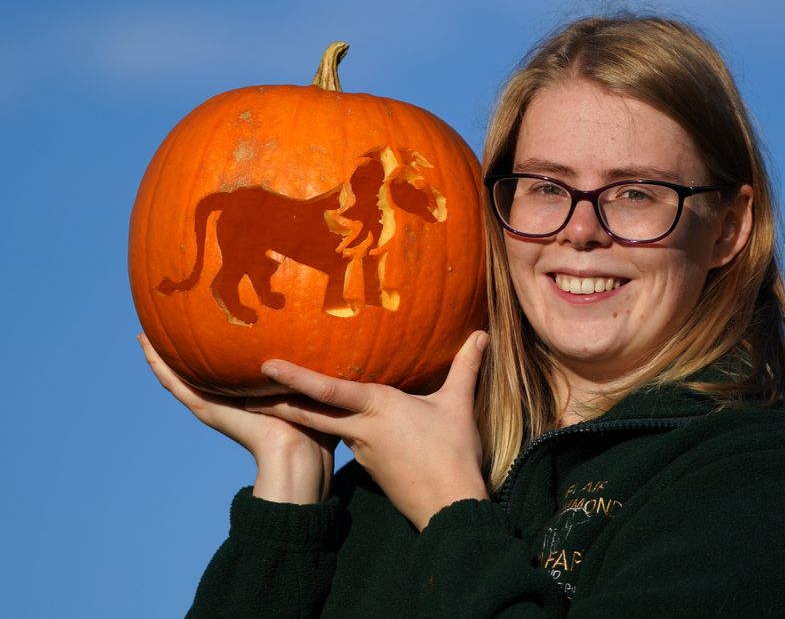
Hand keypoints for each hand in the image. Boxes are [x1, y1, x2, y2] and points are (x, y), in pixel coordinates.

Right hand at [138, 333, 336, 503]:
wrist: (299, 452)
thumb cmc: (314, 427)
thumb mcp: (309, 387)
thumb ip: (311, 369)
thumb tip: (334, 342)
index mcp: (249, 394)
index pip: (226, 368)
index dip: (213, 349)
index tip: (204, 324)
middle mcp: (226, 399)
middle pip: (196, 371)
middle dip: (181, 350)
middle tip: (161, 323)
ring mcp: (213, 404)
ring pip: (179, 376)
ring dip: (161, 355)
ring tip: (145, 332)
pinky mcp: (207, 409)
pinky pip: (177, 385)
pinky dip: (160, 366)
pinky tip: (146, 346)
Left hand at [247, 330, 489, 529]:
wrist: (449, 506)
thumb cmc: (453, 454)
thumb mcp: (459, 406)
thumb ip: (465, 367)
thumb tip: (482, 334)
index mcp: (378, 408)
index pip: (327, 390)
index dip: (295, 376)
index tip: (265, 366)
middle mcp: (362, 429)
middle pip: (310, 412)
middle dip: (276, 401)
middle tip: (245, 388)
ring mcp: (362, 450)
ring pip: (326, 425)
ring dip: (301, 412)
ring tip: (279, 394)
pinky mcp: (369, 467)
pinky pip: (345, 439)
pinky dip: (330, 428)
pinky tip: (333, 422)